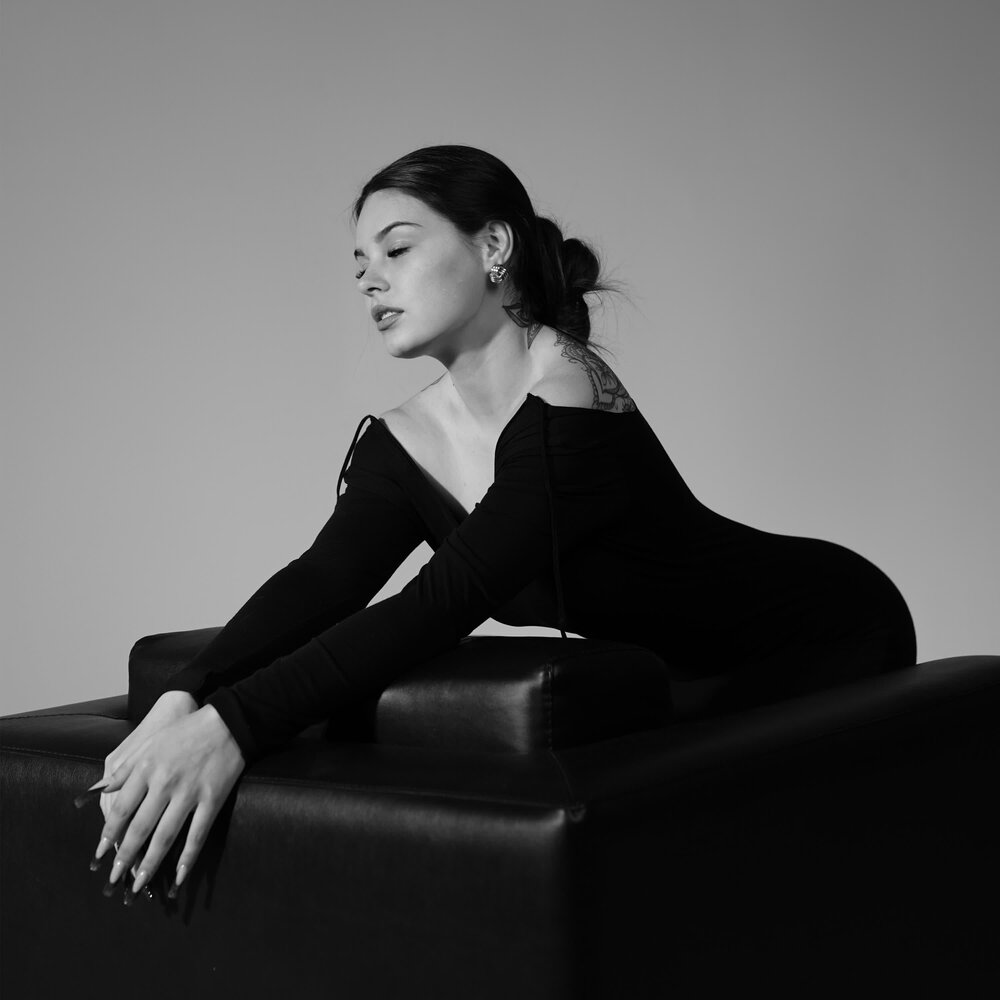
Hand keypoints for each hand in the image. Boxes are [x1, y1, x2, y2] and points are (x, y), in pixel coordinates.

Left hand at [92, 705, 244, 897]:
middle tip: (114, 880)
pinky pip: (197, 835)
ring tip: (138, 884)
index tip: (100, 854)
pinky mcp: (212, 800)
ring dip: (150, 864)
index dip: (108, 835)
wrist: (228, 722)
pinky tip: (179, 877)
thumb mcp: (150, 743)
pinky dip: (188, 859)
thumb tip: (98, 792)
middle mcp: (164, 784)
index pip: (121, 810)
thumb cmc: (186, 731)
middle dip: (124, 857)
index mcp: (146, 769)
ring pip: (165, 837)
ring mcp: (189, 794)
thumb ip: (125, 769)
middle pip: (139, 828)